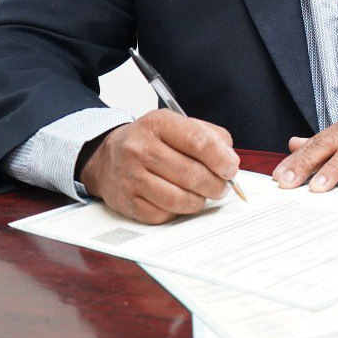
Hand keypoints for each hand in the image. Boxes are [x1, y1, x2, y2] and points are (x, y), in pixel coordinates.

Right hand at [78, 109, 239, 223]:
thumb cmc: (152, 141)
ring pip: (178, 199)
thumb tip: (229, 160)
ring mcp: (130, 176)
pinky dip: (178, 211)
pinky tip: (180, 202)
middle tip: (222, 187)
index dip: (220, 159)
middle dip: (215, 184)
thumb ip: (210, 137)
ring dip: (199, 201)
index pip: (198, 142)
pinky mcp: (125, 201)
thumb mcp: (178, 125)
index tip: (231, 168)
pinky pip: (162, 214)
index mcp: (157, 123)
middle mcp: (139, 148)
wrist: (107, 157)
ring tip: (204, 195)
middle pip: (190, 174)